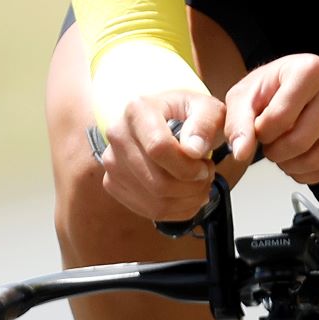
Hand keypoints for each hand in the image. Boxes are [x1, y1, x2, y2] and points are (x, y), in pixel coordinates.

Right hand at [100, 87, 228, 224]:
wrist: (166, 120)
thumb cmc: (188, 114)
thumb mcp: (207, 109)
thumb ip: (206, 123)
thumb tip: (194, 150)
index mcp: (137, 110)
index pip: (159, 148)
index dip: (188, 167)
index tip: (206, 166)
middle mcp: (117, 135)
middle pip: (157, 182)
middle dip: (191, 187)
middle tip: (207, 176)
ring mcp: (111, 162)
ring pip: (155, 202)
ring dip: (187, 201)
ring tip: (199, 185)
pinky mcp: (113, 184)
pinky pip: (149, 210)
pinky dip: (177, 210)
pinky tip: (187, 195)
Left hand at [225, 54, 318, 184]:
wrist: (307, 87)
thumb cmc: (276, 89)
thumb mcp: (246, 97)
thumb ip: (238, 123)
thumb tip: (241, 152)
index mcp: (311, 68)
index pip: (279, 118)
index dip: (262, 134)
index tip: (261, 129)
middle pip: (300, 141)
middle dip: (277, 153)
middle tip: (272, 147)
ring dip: (293, 166)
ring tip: (286, 154)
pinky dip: (314, 173)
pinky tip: (303, 161)